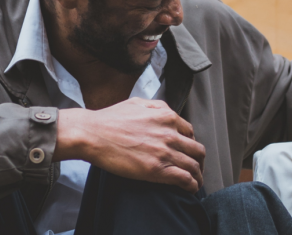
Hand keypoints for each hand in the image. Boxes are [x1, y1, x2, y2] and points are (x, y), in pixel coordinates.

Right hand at [54, 98, 204, 192]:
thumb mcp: (138, 103)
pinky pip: (184, 179)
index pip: (190, 133)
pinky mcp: (157, 169)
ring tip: (196, 182)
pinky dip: (191, 185)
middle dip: (199, 161)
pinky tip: (190, 189)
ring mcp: (165, 152)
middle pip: (197, 150)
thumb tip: (165, 112)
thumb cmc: (110, 119)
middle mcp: (170, 134)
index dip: (191, 144)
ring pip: (193, 166)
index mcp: (167, 117)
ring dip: (198, 175)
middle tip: (196, 168)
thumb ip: (156, 106)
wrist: (93, 134)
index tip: (187, 152)